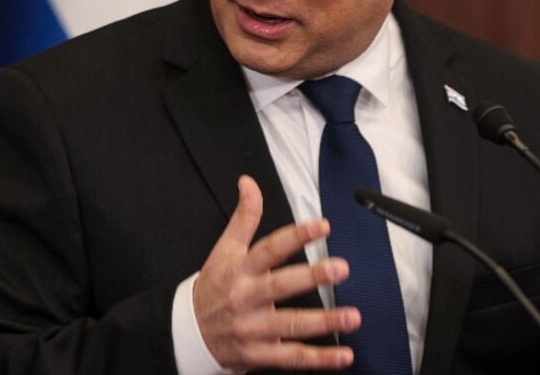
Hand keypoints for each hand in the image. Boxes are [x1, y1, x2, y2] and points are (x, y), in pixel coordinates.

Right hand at [193, 175, 359, 370]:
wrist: (188, 334)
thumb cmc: (214, 287)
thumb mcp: (224, 249)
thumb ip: (243, 217)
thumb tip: (249, 183)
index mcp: (240, 270)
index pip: (269, 249)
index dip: (296, 236)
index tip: (322, 226)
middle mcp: (246, 298)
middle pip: (280, 286)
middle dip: (312, 277)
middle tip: (340, 268)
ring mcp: (253, 329)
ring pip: (290, 325)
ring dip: (323, 322)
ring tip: (351, 316)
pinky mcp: (259, 355)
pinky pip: (292, 358)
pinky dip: (319, 360)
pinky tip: (344, 356)